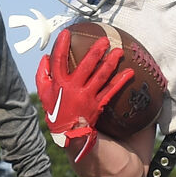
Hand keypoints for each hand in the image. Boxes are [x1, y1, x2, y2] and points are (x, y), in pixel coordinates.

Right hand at [34, 31, 133, 162]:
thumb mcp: (46, 99)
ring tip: (119, 51)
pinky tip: (131, 73)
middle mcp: (72, 91)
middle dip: (94, 51)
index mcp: (58, 86)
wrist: (75, 143)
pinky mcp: (98, 107)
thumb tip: (45, 59)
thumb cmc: (60, 118)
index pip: (58, 62)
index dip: (61, 46)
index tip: (67, 32)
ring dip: (110, 63)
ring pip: (99, 77)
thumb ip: (44, 79)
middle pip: (84, 66)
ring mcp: (86, 99)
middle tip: (105, 39)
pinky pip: (111, 92)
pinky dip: (120, 82)